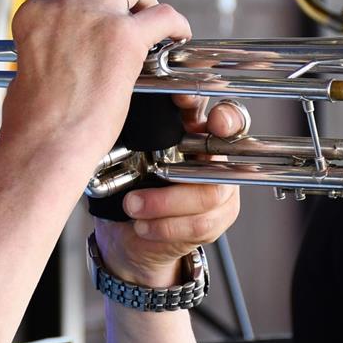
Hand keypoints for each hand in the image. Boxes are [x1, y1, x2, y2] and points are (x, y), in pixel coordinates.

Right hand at [2, 0, 191, 162]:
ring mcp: (95, 17)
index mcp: (34, 15)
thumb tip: (58, 63)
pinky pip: (162, 14)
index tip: (93, 15)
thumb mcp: (25, 74)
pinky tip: (177, 35)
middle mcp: (62, 7)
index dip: (80, 0)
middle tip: (125, 7)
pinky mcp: (126, 38)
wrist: (45, 142)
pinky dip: (174, 22)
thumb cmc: (34, 122)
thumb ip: (44, 55)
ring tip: (149, 15)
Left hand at [94, 98, 243, 287]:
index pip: (226, 116)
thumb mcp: (127, 156)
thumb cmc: (130, 186)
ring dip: (163, 203)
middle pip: (221, 159)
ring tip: (132, 206)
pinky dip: (166, 227)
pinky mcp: (219, 218)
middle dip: (186, 164)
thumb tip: (116, 123)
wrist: (131, 233)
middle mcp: (216, 156)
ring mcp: (222, 186)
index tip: (191, 110)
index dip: (222, 116)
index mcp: (197, 130)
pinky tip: (144, 226)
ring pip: (207, 195)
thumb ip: (135, 137)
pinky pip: (200, 224)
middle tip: (155, 176)